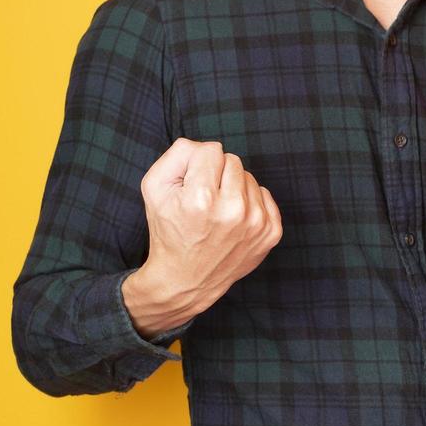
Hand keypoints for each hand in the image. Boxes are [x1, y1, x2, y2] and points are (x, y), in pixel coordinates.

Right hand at [122, 138, 282, 336]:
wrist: (186, 279)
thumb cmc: (168, 230)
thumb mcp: (154, 188)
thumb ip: (177, 155)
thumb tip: (204, 146)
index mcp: (201, 199)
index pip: (211, 150)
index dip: (198, 163)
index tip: (191, 183)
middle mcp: (233, 211)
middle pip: (233, 161)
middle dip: (217, 174)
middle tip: (204, 199)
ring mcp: (256, 224)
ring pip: (249, 177)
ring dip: (234, 188)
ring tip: (218, 211)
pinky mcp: (271, 234)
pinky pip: (265, 195)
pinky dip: (250, 203)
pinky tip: (234, 219)